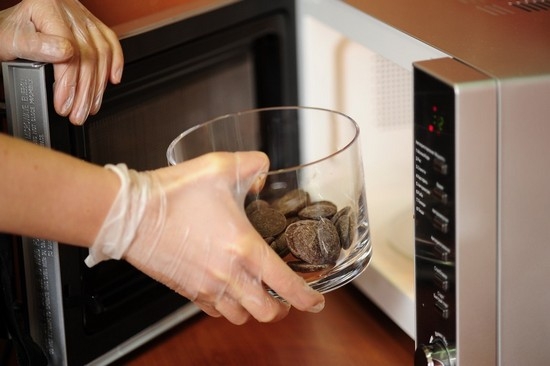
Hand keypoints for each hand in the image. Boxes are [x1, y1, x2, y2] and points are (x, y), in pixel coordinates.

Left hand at [0, 0, 123, 124]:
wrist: (6, 25)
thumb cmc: (6, 32)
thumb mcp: (10, 39)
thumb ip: (35, 46)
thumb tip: (64, 54)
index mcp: (48, 9)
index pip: (70, 51)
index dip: (69, 83)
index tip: (64, 104)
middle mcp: (69, 12)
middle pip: (89, 56)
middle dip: (85, 91)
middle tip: (79, 113)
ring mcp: (82, 18)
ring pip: (101, 54)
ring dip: (99, 86)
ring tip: (91, 106)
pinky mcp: (90, 25)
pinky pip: (110, 42)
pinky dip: (115, 62)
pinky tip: (112, 79)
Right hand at [86, 151, 324, 323]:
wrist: (129, 213)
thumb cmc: (172, 193)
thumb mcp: (221, 166)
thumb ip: (253, 165)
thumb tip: (264, 172)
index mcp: (243, 248)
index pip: (286, 285)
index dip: (308, 297)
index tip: (317, 299)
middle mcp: (228, 275)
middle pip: (267, 313)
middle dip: (284, 309)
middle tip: (288, 296)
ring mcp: (206, 286)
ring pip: (241, 317)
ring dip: (255, 310)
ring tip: (259, 295)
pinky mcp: (186, 290)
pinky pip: (214, 311)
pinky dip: (228, 308)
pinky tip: (229, 290)